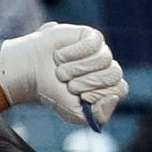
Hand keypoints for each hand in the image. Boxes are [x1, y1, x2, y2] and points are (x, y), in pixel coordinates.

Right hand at [0, 23, 127, 126]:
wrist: (31, 73)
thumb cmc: (53, 94)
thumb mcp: (75, 114)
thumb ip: (99, 115)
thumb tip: (114, 96)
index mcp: (108, 88)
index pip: (120, 89)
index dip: (99, 93)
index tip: (80, 96)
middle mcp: (108, 68)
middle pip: (114, 74)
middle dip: (87, 82)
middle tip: (68, 84)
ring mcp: (101, 51)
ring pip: (104, 59)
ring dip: (77, 68)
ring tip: (61, 70)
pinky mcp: (91, 36)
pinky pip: (93, 45)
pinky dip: (74, 53)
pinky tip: (61, 55)